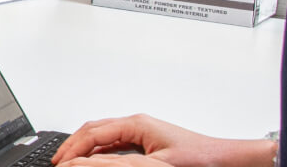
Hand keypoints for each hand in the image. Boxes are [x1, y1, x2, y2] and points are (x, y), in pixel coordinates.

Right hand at [53, 114, 275, 166]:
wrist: (227, 160)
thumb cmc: (200, 159)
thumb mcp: (155, 165)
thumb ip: (118, 162)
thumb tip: (89, 161)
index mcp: (136, 124)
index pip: (93, 133)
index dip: (72, 148)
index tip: (60, 161)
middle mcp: (137, 123)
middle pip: (94, 129)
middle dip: (73, 145)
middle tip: (59, 160)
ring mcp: (142, 131)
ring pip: (102, 135)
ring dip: (85, 148)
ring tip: (71, 161)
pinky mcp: (148, 141)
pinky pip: (114, 142)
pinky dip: (98, 151)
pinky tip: (95, 161)